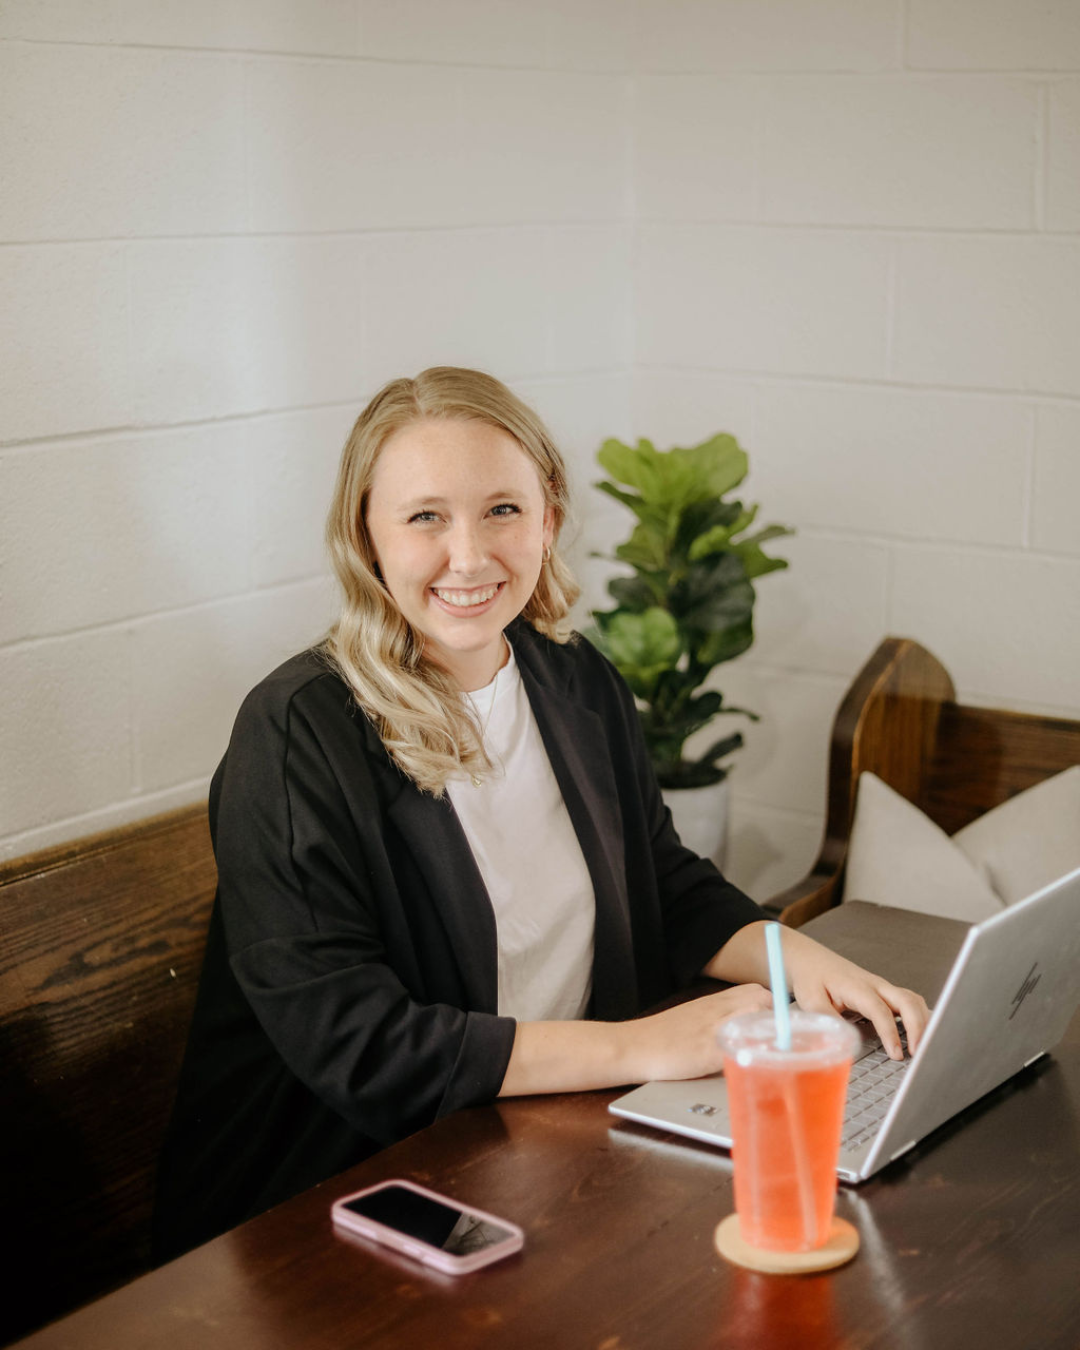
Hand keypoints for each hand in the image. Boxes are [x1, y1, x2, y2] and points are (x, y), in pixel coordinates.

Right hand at [629, 983, 773, 1082]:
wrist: (634, 1045)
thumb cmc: (662, 1035)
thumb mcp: (694, 1016)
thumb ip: (719, 1016)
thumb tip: (745, 1025)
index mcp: (714, 1000)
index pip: (757, 991)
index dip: (770, 1006)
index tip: (773, 1023)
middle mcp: (717, 1009)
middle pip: (763, 999)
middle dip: (774, 1017)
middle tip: (773, 1038)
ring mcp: (714, 1028)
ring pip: (755, 1015)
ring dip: (768, 1031)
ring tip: (768, 1050)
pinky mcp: (708, 1051)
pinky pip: (740, 1046)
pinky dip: (751, 1053)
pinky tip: (752, 1063)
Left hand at [783, 931, 929, 1059]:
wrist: (811, 959)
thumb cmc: (811, 978)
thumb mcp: (810, 999)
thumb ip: (827, 1018)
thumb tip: (843, 1039)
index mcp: (857, 987)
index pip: (880, 1011)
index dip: (891, 1033)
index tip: (897, 1054)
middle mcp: (875, 985)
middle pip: (907, 1002)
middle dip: (918, 1027)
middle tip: (918, 1053)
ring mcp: (882, 987)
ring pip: (913, 1000)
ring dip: (923, 1022)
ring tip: (923, 1048)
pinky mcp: (884, 992)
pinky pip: (909, 1002)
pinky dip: (919, 1016)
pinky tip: (920, 1034)